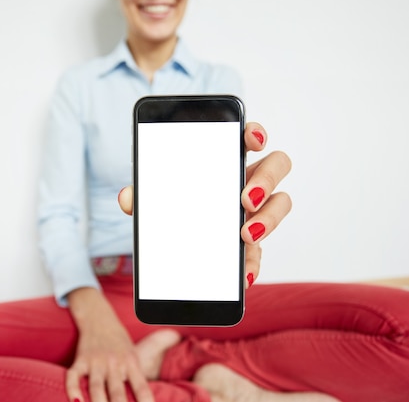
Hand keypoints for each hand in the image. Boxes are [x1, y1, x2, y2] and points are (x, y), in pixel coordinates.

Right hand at [66, 288, 152, 401]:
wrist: (100, 319)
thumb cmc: (120, 344)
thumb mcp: (133, 356)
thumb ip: (136, 378)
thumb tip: (143, 401)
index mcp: (131, 363)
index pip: (141, 386)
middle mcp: (114, 363)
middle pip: (117, 391)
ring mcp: (96, 361)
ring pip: (96, 386)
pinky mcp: (80, 359)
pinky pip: (74, 375)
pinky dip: (72, 389)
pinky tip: (75, 401)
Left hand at [118, 122, 291, 288]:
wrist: (174, 249)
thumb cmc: (174, 210)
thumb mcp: (156, 200)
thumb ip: (144, 196)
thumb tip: (127, 197)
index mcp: (225, 162)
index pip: (249, 137)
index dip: (255, 132)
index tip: (252, 139)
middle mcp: (246, 182)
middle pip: (277, 165)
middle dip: (266, 179)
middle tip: (244, 198)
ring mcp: (254, 213)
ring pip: (281, 204)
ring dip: (269, 218)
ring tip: (245, 234)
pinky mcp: (251, 246)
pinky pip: (262, 253)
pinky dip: (254, 264)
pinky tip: (243, 276)